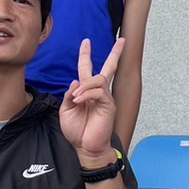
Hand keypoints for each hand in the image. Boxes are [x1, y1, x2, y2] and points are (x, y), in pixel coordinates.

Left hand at [59, 38, 123, 160]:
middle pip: (109, 68)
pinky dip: (86, 94)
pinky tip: (79, 101)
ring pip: (98, 79)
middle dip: (115, 53)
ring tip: (76, 98)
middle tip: (121, 40)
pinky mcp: (108, 105)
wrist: (86, 148)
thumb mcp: (66, 110)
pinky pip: (98, 91)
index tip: (86, 42)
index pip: (87, 69)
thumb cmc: (77, 131)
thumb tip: (76, 81)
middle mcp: (99, 92)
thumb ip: (70, 95)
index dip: (86, 55)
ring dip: (84, 86)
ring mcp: (105, 98)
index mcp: (87, 92)